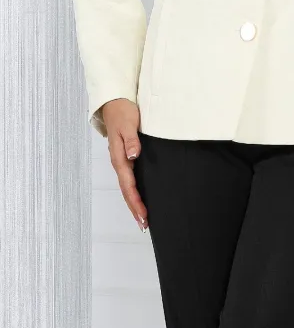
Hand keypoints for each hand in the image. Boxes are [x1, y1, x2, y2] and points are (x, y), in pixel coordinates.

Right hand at [102, 98, 147, 232]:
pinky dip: (134, 191)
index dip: (136, 201)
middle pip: (127, 190)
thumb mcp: (129, 124)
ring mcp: (121, 160)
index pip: (128, 185)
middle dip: (135, 208)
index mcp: (119, 157)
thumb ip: (132, 140)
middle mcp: (119, 162)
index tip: (143, 215)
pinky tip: (139, 197)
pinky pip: (129, 178)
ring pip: (127, 186)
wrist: (114, 103)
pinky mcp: (125, 157)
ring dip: (134, 202)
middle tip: (144, 225)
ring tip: (142, 218)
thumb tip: (133, 156)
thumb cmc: (122, 113)